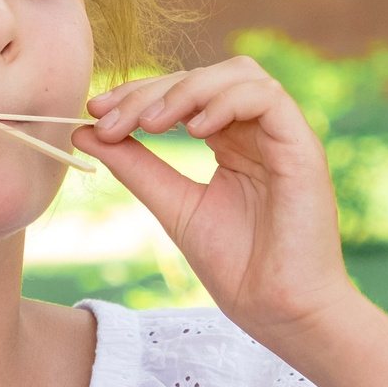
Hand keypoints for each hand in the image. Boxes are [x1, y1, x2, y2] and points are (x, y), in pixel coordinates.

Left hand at [78, 57, 357, 338]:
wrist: (279, 312)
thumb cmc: (237, 266)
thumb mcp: (172, 205)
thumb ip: (136, 166)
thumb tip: (84, 131)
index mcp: (230, 141)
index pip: (183, 92)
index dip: (138, 93)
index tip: (95, 112)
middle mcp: (257, 130)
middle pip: (204, 76)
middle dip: (151, 91)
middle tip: (110, 119)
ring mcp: (282, 136)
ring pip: (237, 74)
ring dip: (186, 90)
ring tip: (150, 124)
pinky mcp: (303, 146)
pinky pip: (267, 98)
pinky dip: (226, 102)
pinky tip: (194, 130)